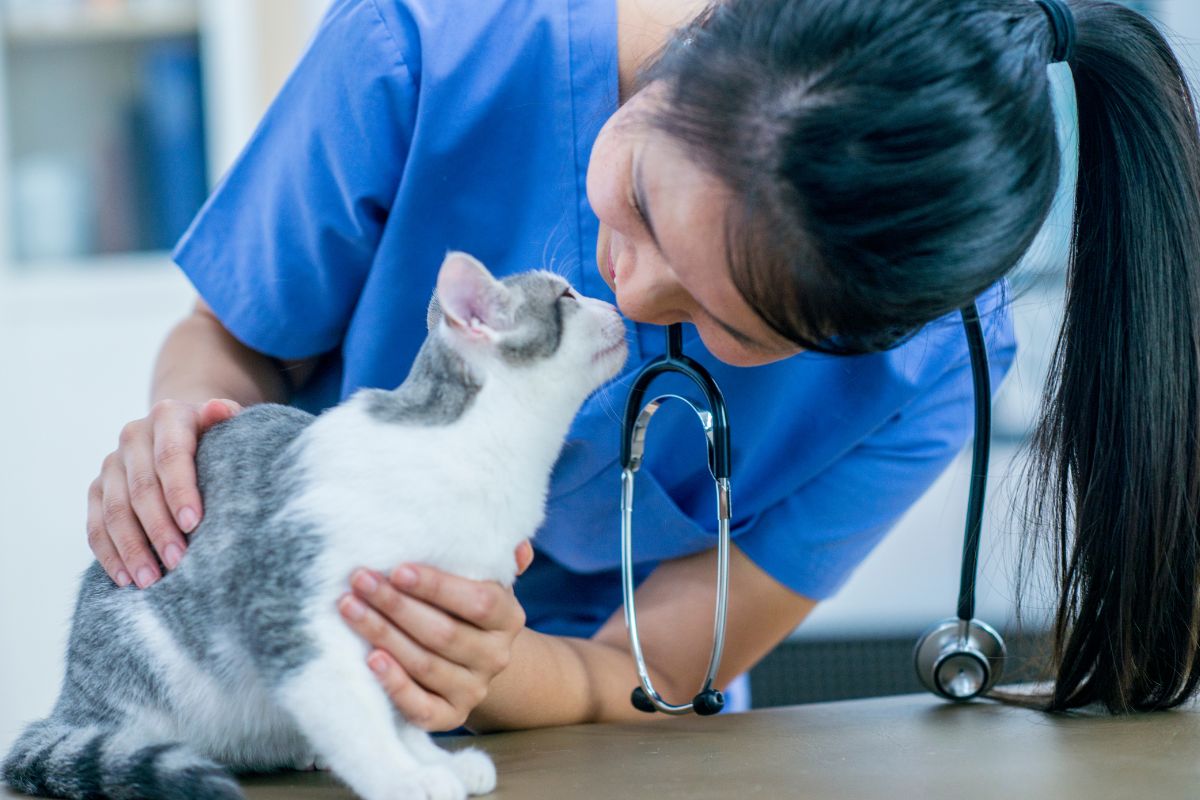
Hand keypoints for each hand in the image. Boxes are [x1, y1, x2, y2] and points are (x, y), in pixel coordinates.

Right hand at [87, 398, 242, 587]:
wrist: (181, 430)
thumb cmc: (215, 437)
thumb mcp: (226, 425)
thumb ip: (226, 419)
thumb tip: (220, 410)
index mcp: (168, 417)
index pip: (170, 456)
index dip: (180, 490)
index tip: (194, 523)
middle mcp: (133, 437)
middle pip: (141, 489)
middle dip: (159, 529)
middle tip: (178, 561)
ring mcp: (111, 464)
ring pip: (114, 511)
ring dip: (131, 548)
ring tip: (150, 580)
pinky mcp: (96, 488)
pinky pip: (95, 525)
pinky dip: (109, 554)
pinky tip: (126, 577)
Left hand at [337, 542, 533, 730]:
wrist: (472, 661)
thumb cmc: (465, 608)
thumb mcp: (483, 580)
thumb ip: (495, 560)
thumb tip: (519, 547)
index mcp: (508, 618)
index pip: (478, 602)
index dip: (437, 587)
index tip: (397, 570)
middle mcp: (496, 657)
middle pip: (444, 633)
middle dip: (396, 605)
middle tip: (360, 581)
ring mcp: (474, 690)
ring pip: (425, 665)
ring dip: (383, 635)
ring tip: (350, 608)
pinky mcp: (450, 717)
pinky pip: (421, 707)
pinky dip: (394, 685)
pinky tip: (371, 659)